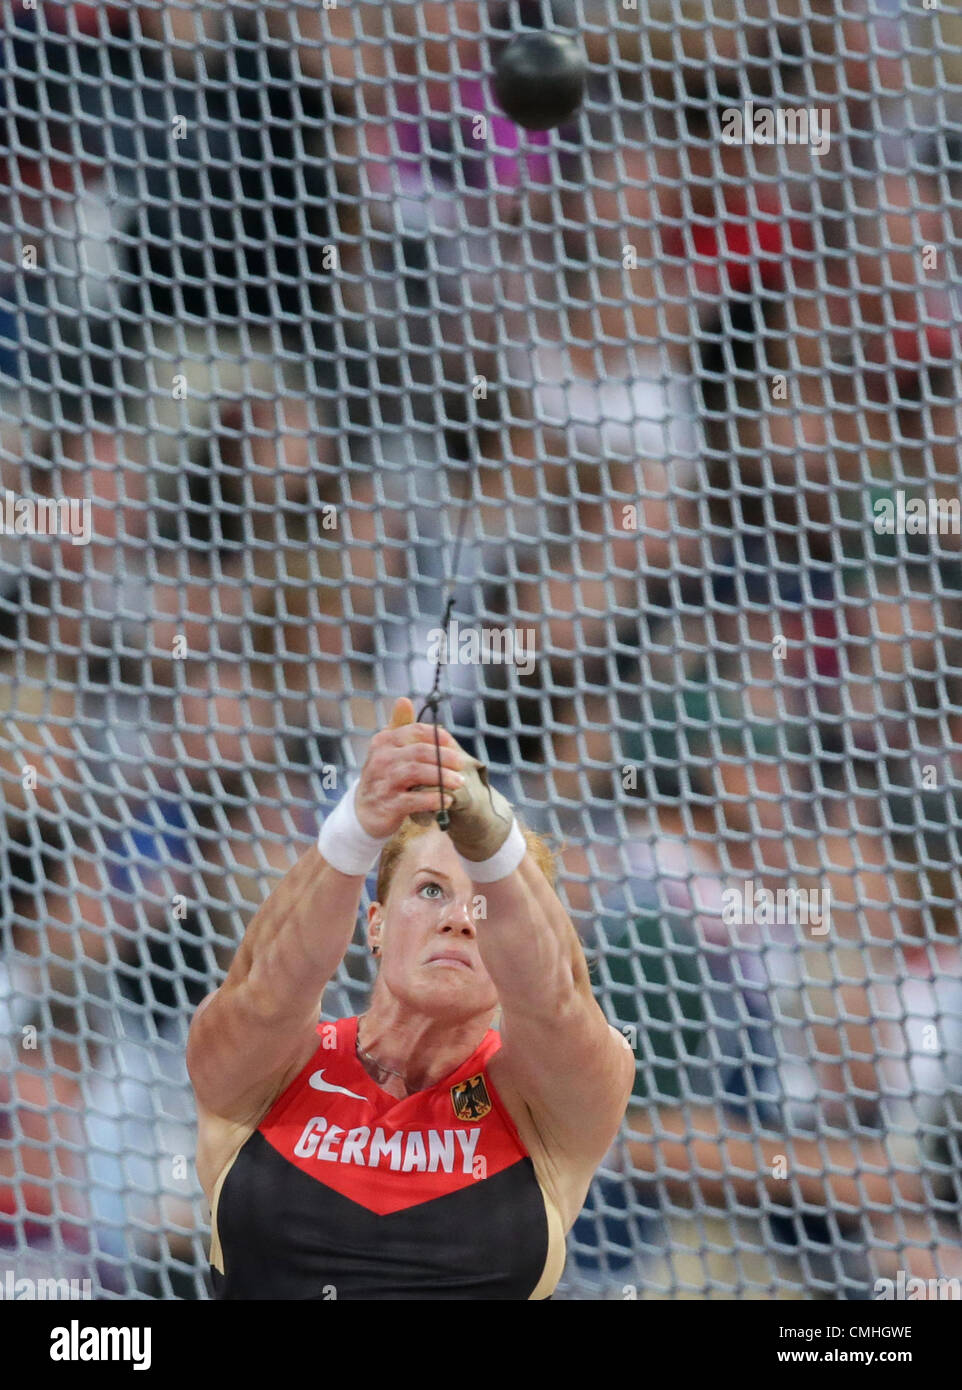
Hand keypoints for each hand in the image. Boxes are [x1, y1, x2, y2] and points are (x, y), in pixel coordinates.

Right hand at [354, 698, 464, 839]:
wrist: (365, 810)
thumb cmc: (384, 774)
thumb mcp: (388, 748)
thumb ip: (399, 725)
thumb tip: (404, 699)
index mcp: (384, 741)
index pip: (415, 731)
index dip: (438, 736)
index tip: (453, 744)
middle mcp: (381, 759)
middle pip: (419, 752)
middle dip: (444, 758)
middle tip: (461, 765)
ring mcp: (383, 782)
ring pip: (416, 773)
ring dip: (442, 777)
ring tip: (459, 782)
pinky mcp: (388, 805)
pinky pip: (415, 800)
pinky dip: (434, 799)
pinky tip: (447, 800)